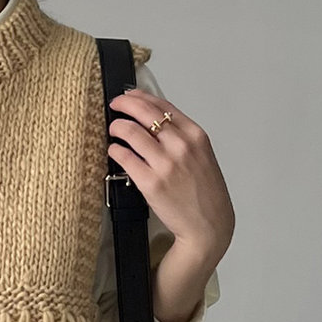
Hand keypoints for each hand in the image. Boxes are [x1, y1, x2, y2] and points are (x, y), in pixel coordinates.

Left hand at [107, 87, 234, 321]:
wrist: (208, 226)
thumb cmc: (205, 194)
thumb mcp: (201, 156)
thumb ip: (182, 138)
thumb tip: (154, 122)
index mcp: (195, 135)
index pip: (162, 105)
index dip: (141, 97)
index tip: (129, 96)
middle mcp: (181, 146)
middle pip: (145, 113)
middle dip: (124, 105)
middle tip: (115, 106)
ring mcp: (165, 164)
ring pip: (131, 132)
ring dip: (117, 127)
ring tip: (113, 130)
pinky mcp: (151, 183)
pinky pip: (126, 158)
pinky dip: (116, 150)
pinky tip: (114, 150)